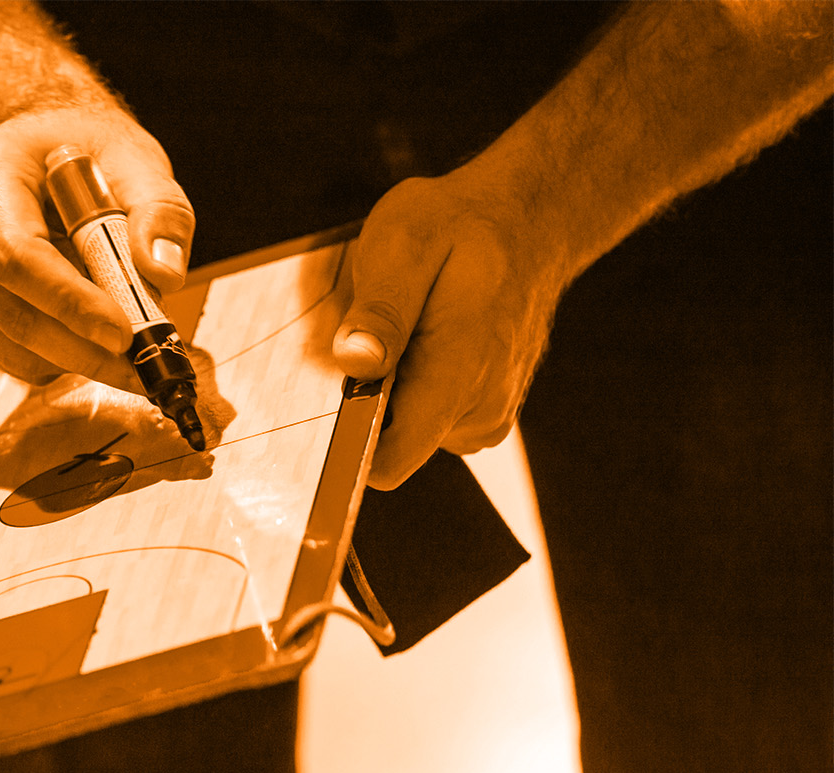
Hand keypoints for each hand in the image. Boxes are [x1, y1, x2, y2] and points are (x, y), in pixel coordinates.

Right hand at [0, 105, 195, 391]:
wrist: (40, 152)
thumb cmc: (85, 154)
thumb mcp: (135, 161)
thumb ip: (160, 211)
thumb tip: (161, 274)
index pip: (17, 254)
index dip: (70, 303)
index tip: (122, 334)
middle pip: (6, 307)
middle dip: (76, 346)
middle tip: (137, 366)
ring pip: (3, 341)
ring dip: (68, 358)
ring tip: (119, 349)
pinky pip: (0, 353)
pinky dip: (50, 360)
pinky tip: (83, 339)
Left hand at [333, 167, 569, 488]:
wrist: (529, 218)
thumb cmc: (462, 226)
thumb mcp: (406, 244)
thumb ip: (381, 310)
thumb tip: (356, 362)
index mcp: (457, 379)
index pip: (387, 462)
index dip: (348, 442)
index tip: (335, 398)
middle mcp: (479, 413)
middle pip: (389, 443)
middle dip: (369, 396)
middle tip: (382, 332)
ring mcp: (487, 416)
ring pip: (407, 429)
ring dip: (393, 387)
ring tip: (409, 328)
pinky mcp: (484, 411)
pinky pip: (428, 416)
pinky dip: (415, 385)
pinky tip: (425, 338)